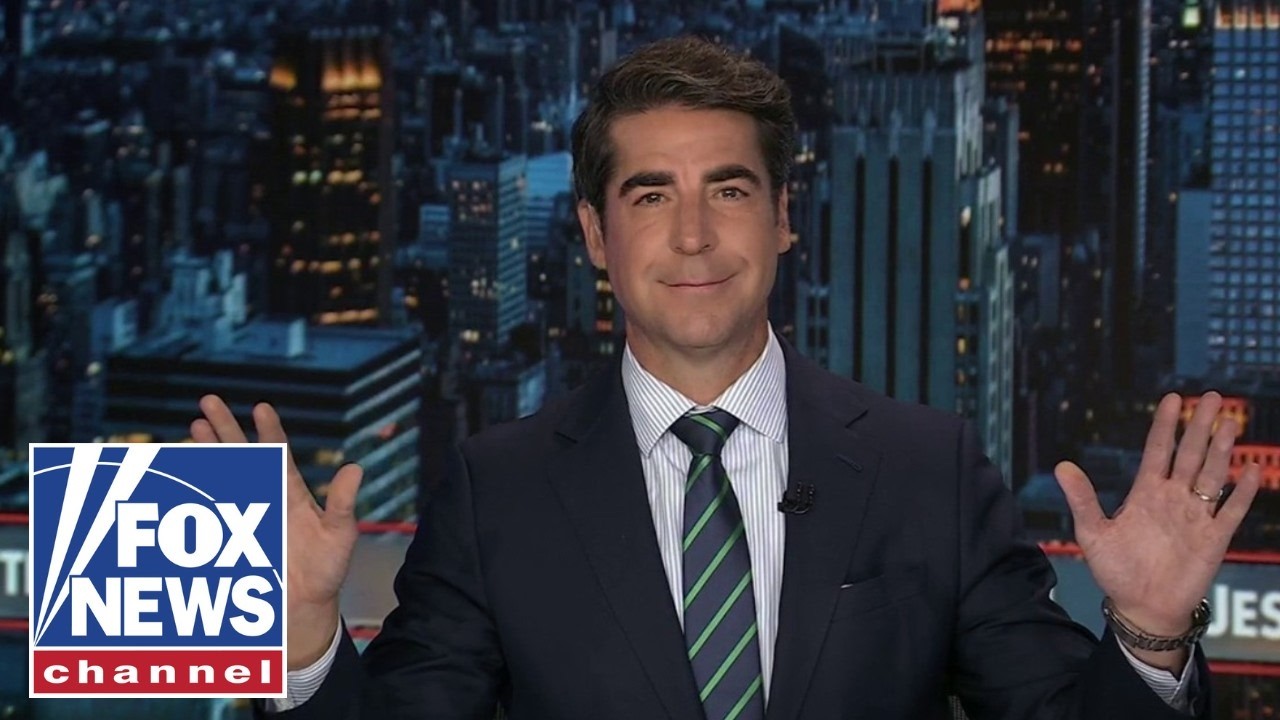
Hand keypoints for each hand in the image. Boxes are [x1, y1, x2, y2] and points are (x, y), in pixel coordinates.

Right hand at [191, 395, 363, 669]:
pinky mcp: (229, 535)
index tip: (260, 407)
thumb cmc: (327, 569)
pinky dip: (196, 488)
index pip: (278, 453)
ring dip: (207, 450)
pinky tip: (185, 468)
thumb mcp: (340, 534)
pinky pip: (208, 508)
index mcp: (292, 492)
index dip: (269, 430)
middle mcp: (266, 496)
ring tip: (194, 425)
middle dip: (225, 428)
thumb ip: (342, 503)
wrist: (305, 604)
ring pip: (221, 474)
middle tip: (209, 400)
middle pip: (242, 454)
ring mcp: (245, 513)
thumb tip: (355, 468)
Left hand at [1054, 392, 1260, 669]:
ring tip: (1229, 422)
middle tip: (1209, 397)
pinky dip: (1243, 492)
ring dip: (1221, 450)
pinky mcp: (1213, 538)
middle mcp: (1172, 498)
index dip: (1164, 425)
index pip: (1157, 450)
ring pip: (1212, 475)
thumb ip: (1082, 499)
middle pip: (1189, 454)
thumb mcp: (1092, 533)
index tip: (1172, 398)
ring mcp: (1195, 516)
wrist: (1141, 608)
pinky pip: (1231, 510)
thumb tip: (1062, 466)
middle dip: (1198, 426)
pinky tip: (1251, 470)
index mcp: (1144, 493)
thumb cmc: (1116, 571)